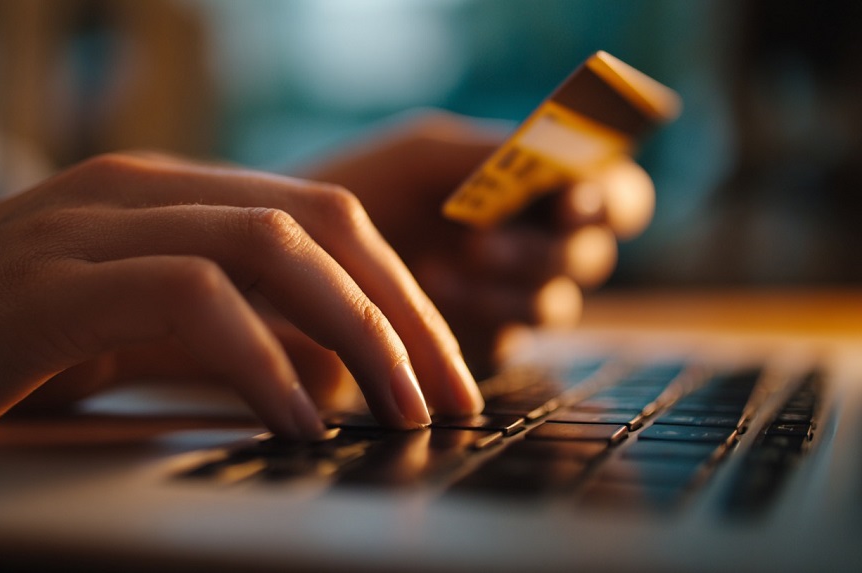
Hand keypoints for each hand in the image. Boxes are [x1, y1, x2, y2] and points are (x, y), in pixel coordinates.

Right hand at [0, 153, 482, 437]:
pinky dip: (261, 359)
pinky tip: (299, 419)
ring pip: (272, 246)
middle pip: (323, 223)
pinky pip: (190, 301)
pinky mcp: (49, 285)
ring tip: (401, 411)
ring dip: (357, 332)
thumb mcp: (123, 321)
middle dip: (406, 314)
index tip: (447, 370)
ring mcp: (96, 228)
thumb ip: (216, 327)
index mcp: (171, 196)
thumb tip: (320, 371)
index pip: (326, 218)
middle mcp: (145, 193)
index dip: (402, 294)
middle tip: (453, 397)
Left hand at [302, 111, 654, 375]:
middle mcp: (538, 244)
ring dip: (506, 287)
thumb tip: (561, 160)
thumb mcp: (425, 154)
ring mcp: (514, 297)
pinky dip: (477, 316)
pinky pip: (509, 341)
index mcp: (540, 188)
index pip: (614, 196)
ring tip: (442, 266)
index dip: (606, 200)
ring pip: (555, 305)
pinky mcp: (484, 342)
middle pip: (589, 256)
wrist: (302, 246)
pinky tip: (432, 290)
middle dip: (539, 250)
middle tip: (477, 241)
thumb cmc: (369, 184)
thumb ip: (492, 155)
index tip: (566, 202)